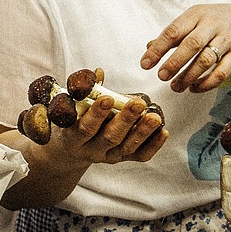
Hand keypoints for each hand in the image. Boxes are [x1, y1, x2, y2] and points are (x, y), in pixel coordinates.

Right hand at [49, 95, 166, 165]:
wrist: (68, 151)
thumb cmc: (70, 123)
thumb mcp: (67, 108)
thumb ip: (82, 92)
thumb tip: (98, 73)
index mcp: (73, 138)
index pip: (85, 128)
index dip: (96, 114)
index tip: (108, 98)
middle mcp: (91, 150)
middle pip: (110, 138)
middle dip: (125, 120)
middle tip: (138, 103)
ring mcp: (108, 156)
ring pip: (127, 147)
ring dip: (142, 132)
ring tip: (155, 117)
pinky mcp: (122, 158)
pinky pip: (140, 156)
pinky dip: (153, 145)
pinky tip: (163, 132)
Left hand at [141, 3, 230, 92]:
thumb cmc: (212, 22)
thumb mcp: (192, 20)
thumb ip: (173, 34)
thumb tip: (149, 48)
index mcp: (196, 14)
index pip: (174, 31)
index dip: (158, 49)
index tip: (145, 64)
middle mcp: (212, 25)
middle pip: (192, 44)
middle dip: (174, 63)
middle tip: (161, 76)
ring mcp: (227, 40)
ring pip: (207, 60)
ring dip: (189, 76)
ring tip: (175, 86)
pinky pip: (221, 73)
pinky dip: (206, 83)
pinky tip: (194, 88)